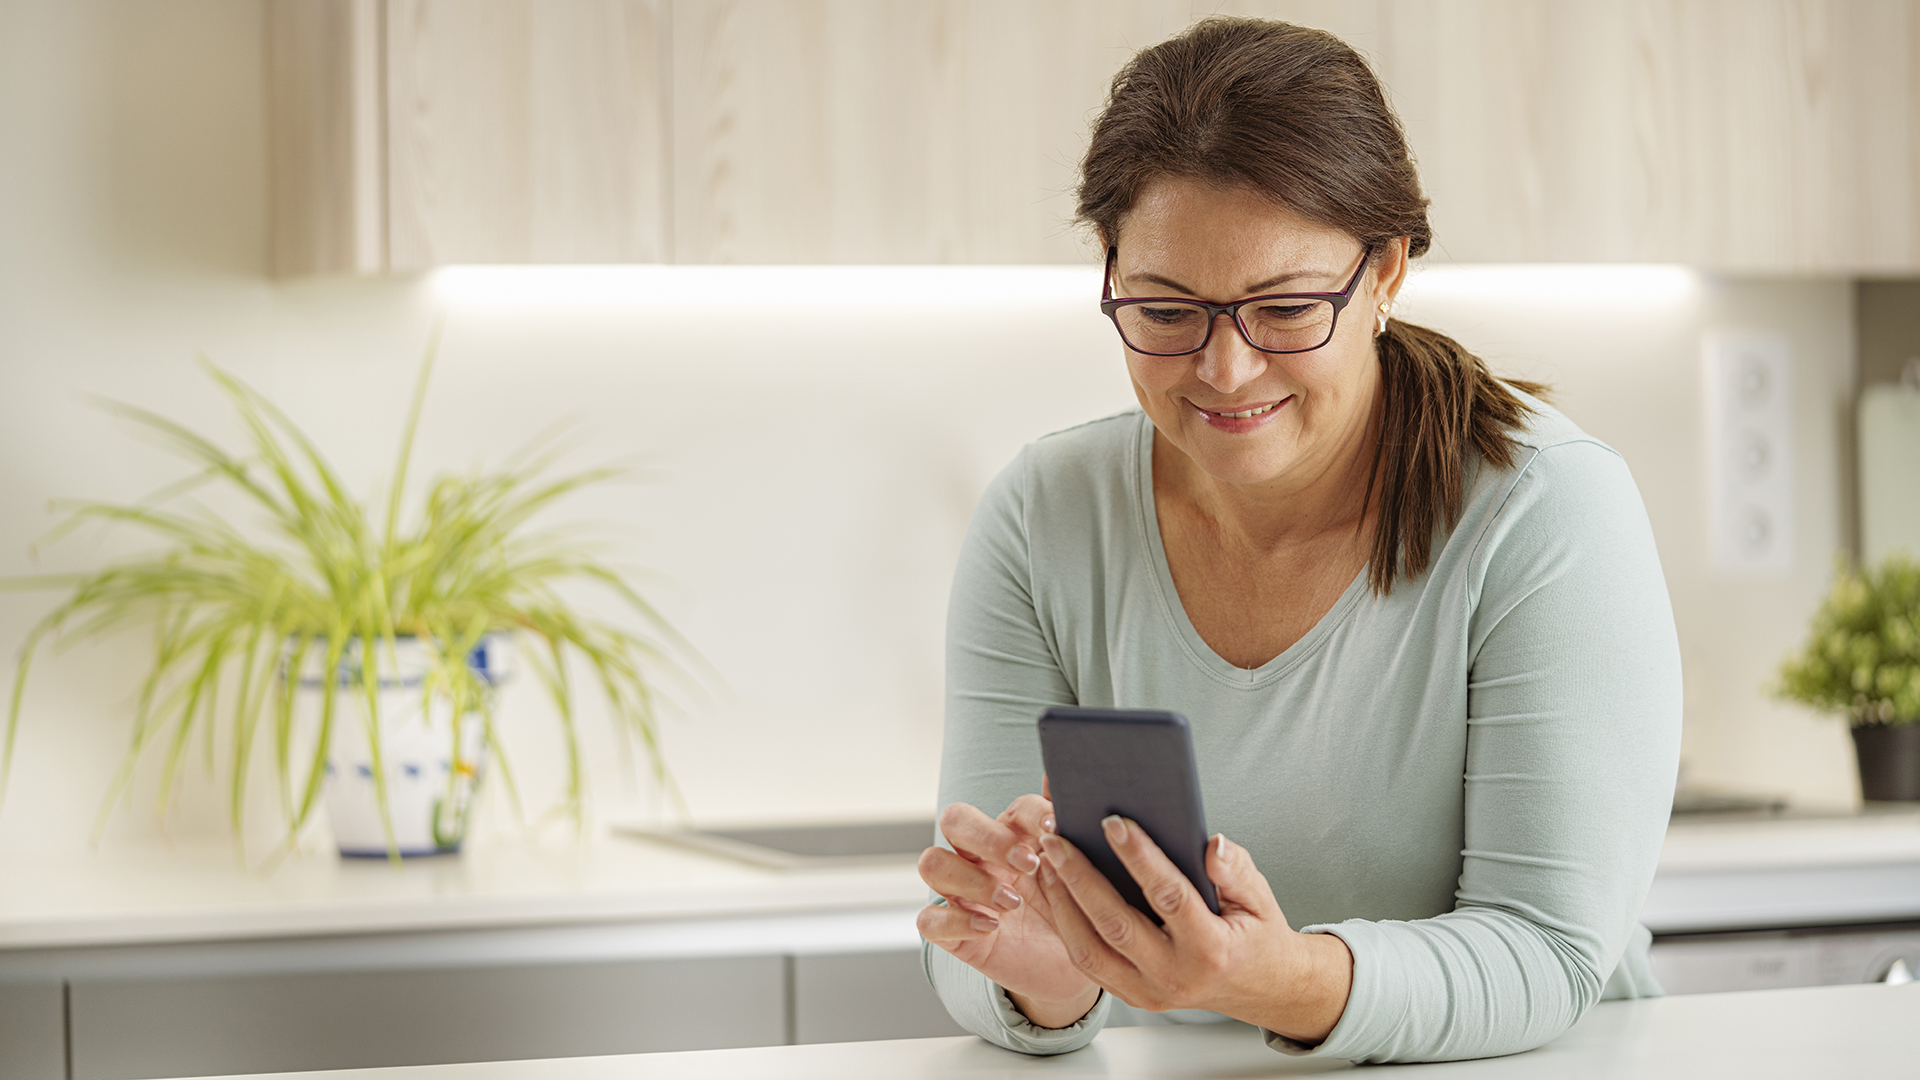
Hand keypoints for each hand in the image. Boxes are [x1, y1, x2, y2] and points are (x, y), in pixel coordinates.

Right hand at [916, 791, 1101, 1026]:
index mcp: (1012, 836)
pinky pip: (928, 920)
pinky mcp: (951, 932)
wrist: (1066, 971)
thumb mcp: (1078, 875)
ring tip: (1012, 902)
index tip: (1055, 829)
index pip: (1010, 807)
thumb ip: (1069, 828)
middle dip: (990, 837)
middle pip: (955, 819)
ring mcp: (960, 893)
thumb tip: (1064, 778)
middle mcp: (978, 857)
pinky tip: (991, 927)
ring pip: (932, 863)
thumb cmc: (1069, 915)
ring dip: (971, 879)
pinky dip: (956, 921)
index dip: (1030, 814)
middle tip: (1029, 864)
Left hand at [1034, 817, 1352, 1043]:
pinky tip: (1052, 890)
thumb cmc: (1255, 932)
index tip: (1113, 821)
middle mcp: (1175, 977)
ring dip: (1061, 902)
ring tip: (1046, 860)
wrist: (1259, 988)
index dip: (1140, 857)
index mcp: (1211, 950)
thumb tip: (1211, 845)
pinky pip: (1087, 963)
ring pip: (1090, 950)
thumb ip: (1236, 870)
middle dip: (1081, 877)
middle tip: (1056, 837)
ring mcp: (1149, 992)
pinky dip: (1064, 925)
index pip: (1169, 897)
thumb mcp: (1260, 897)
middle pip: (1116, 924)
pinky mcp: (1131, 995)